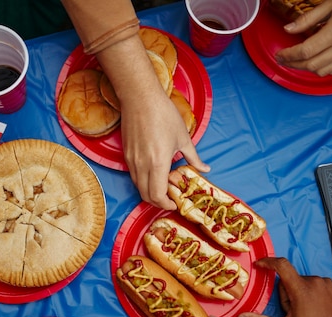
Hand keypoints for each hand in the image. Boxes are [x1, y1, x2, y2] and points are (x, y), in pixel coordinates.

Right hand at [95, 35, 209, 209]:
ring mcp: (132, 161)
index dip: (166, 204)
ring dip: (150, 191)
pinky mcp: (126, 155)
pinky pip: (134, 176)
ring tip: (164, 185)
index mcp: (158, 163)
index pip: (158, 195)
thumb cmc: (163, 114)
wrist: (140, 97)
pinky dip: (144, 181)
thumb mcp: (183, 137)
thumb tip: (205, 169)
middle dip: (158, 202)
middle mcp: (142, 165)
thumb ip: (193, 158)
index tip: (175, 202)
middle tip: (171, 198)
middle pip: (146, 195)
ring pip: (138, 187)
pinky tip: (155, 173)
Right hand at [238, 257, 331, 316]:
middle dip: (288, 293)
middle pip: (292, 280)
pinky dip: (315, 293)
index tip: (259, 264)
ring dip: (302, 293)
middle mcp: (314, 281)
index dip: (268, 262)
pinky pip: (319, 285)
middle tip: (293, 313)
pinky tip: (319, 308)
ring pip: (305, 282)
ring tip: (308, 312)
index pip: (281, 266)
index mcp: (300, 289)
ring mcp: (327, 283)